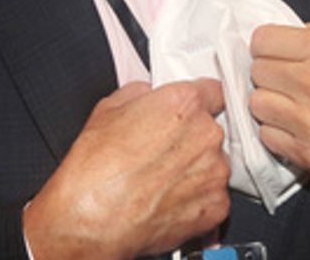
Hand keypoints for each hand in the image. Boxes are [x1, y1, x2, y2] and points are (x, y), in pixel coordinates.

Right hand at [24, 79, 229, 259]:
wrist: (93, 219)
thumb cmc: (95, 168)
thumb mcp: (107, 109)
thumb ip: (139, 94)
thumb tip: (146, 96)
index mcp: (183, 105)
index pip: (212, 91)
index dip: (197, 99)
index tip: (191, 108)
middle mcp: (206, 136)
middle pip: (210, 129)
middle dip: (189, 137)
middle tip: (159, 149)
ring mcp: (215, 174)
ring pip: (213, 164)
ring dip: (194, 168)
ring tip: (158, 179)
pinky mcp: (216, 208)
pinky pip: (212, 196)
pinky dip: (195, 198)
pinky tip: (165, 199)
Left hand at [249, 24, 309, 231]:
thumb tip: (291, 40)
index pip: (262, 40)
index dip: (271, 48)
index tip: (278, 56)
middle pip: (258, 70)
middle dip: (273, 76)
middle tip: (293, 84)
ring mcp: (308, 120)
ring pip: (258, 103)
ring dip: (274, 106)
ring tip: (297, 108)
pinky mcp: (309, 153)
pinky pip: (268, 136)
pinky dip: (280, 135)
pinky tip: (302, 131)